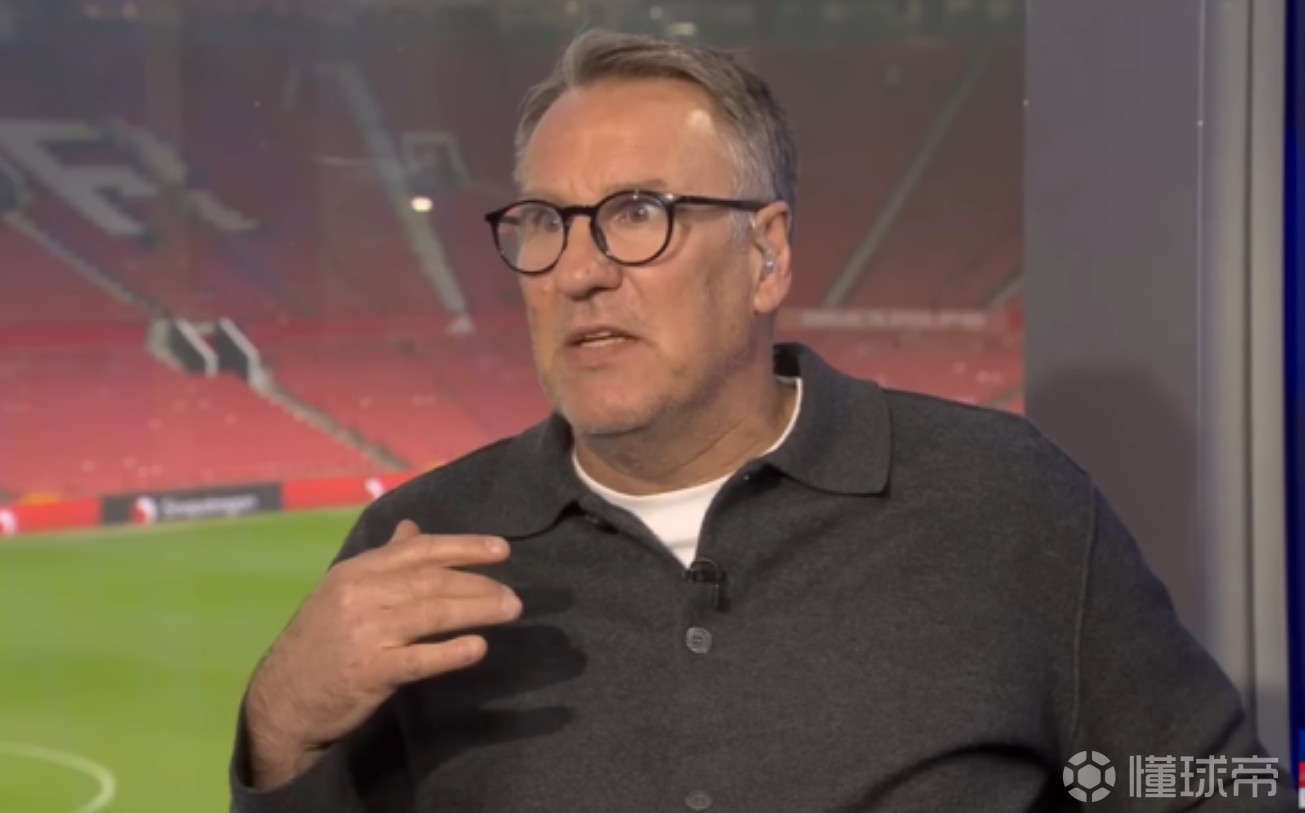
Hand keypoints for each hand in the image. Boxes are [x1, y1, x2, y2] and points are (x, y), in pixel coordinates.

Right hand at [243, 520, 521, 788]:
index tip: (502, 550)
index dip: (464, 547)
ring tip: (509, 611)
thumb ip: (383, 561)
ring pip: (432, 613)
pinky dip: (451, 652)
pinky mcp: (370, 670)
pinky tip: (478, 649)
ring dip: (477, 610)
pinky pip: (419, 658)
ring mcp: (365, 632)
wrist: (282, 699)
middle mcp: (360, 594)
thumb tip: (413, 528)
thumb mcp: (344, 591)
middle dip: (479, 583)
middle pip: (431, 581)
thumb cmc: (322, 642)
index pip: (419, 550)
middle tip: (514, 594)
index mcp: (356, 570)